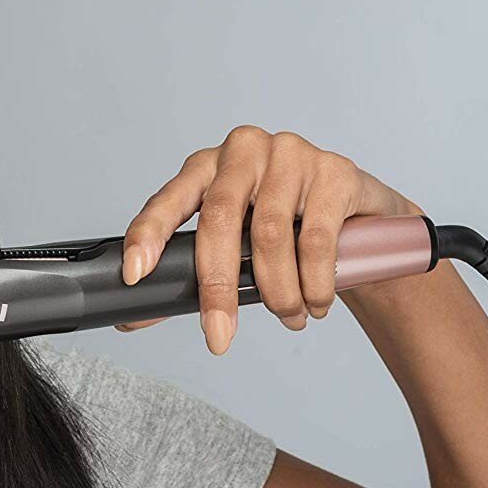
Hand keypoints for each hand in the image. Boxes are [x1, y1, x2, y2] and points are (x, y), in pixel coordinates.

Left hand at [113, 124, 422, 353]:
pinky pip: (315, 238)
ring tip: (288, 317)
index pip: (168, 200)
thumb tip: (131, 320)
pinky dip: (313, 283)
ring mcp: (289, 154)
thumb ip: (188, 275)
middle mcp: (243, 151)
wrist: (357, 214)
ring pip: (269, 235)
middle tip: (219, 337)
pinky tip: (316, 303)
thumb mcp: (234, 242)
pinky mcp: (333, 171)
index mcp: (205, 167)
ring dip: (277, 292)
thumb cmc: (282, 227)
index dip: (147, 235)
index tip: (134, 275)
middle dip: (217, 288)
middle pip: (219, 220)